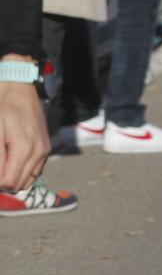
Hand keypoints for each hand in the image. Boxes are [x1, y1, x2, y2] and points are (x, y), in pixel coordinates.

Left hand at [0, 77, 48, 192]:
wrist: (21, 89)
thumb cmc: (4, 107)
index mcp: (24, 148)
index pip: (8, 182)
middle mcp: (38, 152)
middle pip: (18, 184)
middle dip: (2, 182)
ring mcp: (44, 151)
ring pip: (27, 180)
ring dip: (12, 178)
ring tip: (2, 165)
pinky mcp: (45, 148)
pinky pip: (34, 171)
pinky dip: (22, 173)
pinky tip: (11, 162)